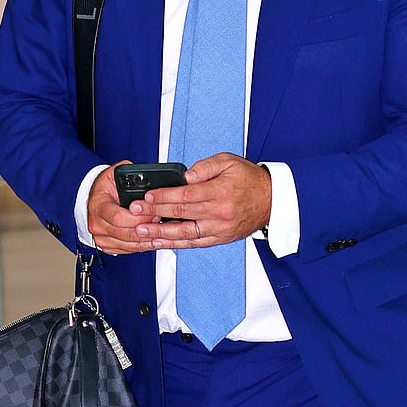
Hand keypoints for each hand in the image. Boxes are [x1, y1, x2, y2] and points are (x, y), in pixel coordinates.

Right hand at [87, 161, 158, 254]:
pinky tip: (153, 239)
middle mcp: (97, 224)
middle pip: (126, 233)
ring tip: (161, 232)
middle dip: (147, 228)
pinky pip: (128, 250)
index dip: (139, 217)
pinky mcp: (107, 246)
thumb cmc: (106, 187)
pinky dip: (142, 246)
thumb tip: (146, 175)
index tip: (153, 213)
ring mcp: (101, 237)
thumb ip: (129, 173)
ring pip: (129, 244)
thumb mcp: (114, 174)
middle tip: (161, 221)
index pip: (119, 217)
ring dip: (147, 239)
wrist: (96, 198)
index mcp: (98, 205)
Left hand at [130, 153, 271, 249]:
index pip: (186, 195)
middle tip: (135, 212)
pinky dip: (175, 244)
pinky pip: (194, 244)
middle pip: (181, 214)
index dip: (164, 196)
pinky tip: (160, 242)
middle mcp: (219, 213)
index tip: (147, 196)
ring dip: (160, 233)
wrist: (271, 201)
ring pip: (185, 234)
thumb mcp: (229, 161)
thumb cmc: (249, 179)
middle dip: (155, 213)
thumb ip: (206, 166)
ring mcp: (219, 229)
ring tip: (141, 231)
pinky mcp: (220, 238)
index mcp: (220, 192)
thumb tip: (186, 175)